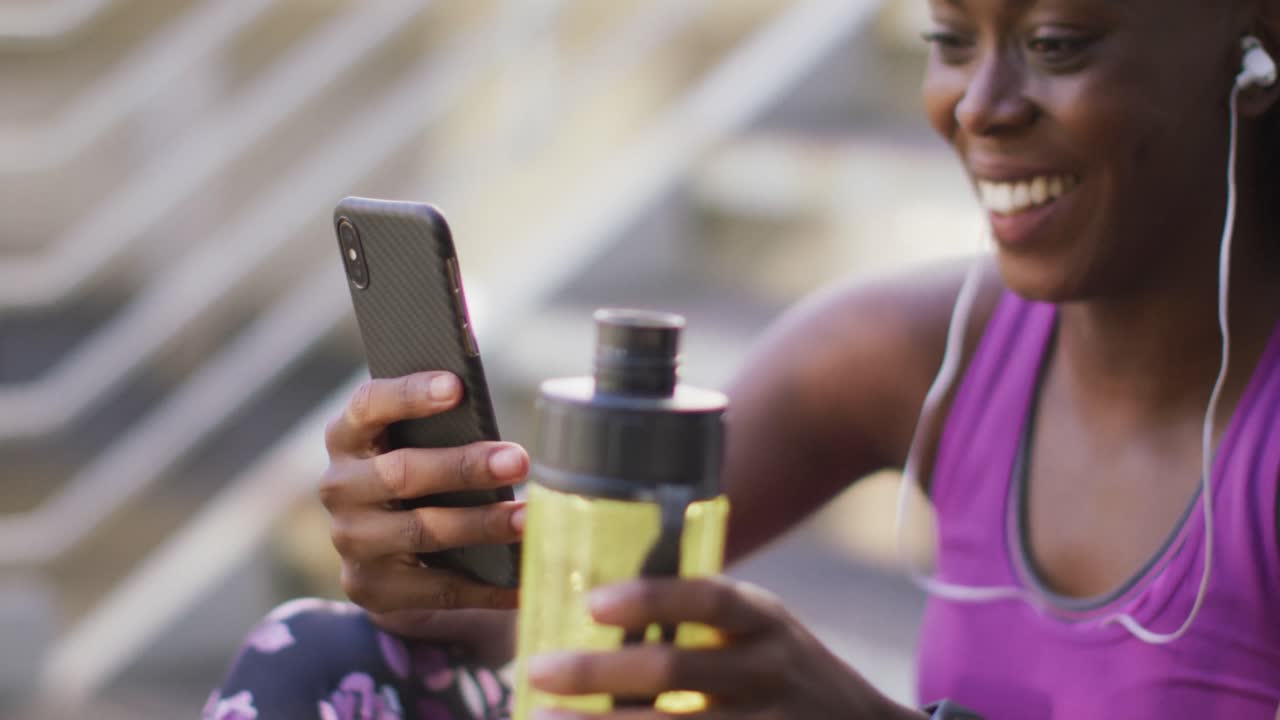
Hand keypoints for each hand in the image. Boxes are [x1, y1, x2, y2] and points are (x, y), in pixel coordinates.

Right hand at [320, 371, 527, 655]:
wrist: (393, 558)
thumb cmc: (424, 479)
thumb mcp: (423, 447)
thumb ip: (447, 428)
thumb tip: (496, 422)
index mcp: (348, 438)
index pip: (369, 406)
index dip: (409, 394)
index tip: (457, 386)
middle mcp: (340, 487)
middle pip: (401, 473)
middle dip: (465, 467)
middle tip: (519, 461)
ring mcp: (351, 541)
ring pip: (421, 531)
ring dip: (481, 525)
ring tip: (529, 519)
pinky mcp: (370, 588)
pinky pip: (435, 588)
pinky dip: (485, 586)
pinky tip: (522, 580)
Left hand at [527, 577, 924, 718]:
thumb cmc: (782, 669)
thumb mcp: (761, 628)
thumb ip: (702, 619)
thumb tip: (595, 605)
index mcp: (764, 620)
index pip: (709, 598)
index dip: (651, 598)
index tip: (592, 603)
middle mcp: (769, 671)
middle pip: (678, 670)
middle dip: (600, 673)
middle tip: (537, 670)